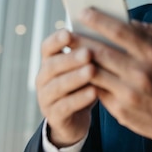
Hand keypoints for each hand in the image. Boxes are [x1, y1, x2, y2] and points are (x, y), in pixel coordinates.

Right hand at [35, 29, 98, 146]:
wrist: (76, 119)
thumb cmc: (84, 85)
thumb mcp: (85, 67)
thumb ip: (90, 52)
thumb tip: (108, 32)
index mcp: (49, 62)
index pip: (47, 47)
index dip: (56, 40)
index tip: (69, 33)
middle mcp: (43, 78)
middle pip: (52, 66)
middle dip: (70, 58)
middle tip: (88, 53)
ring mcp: (46, 98)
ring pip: (58, 86)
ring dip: (75, 77)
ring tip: (92, 71)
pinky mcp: (54, 117)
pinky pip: (65, 107)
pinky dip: (80, 99)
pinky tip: (94, 92)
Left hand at [79, 8, 151, 142]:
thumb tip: (129, 21)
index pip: (120, 32)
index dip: (99, 21)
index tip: (84, 13)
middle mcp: (140, 73)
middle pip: (101, 52)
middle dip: (80, 39)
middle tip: (66, 31)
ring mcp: (128, 93)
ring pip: (94, 72)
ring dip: (78, 60)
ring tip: (68, 51)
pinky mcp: (120, 110)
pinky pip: (97, 90)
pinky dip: (86, 80)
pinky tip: (78, 72)